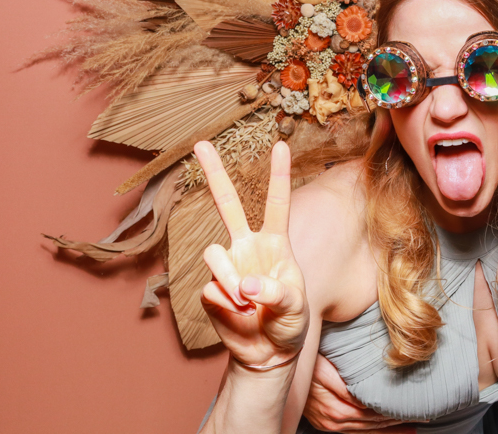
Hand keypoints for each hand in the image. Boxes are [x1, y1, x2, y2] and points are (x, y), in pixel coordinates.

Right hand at [199, 140, 308, 368]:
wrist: (267, 353)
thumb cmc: (289, 323)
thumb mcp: (296, 309)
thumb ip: (277, 293)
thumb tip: (247, 285)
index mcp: (275, 244)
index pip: (277, 203)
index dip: (278, 175)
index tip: (281, 144)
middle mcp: (247, 247)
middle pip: (228, 204)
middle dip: (214, 173)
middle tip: (200, 143)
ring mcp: (226, 266)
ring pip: (214, 255)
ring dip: (232, 281)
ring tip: (249, 306)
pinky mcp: (209, 290)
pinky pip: (212, 290)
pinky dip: (228, 307)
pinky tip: (239, 316)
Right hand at [303, 354, 413, 431]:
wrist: (281, 371)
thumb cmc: (306, 363)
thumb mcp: (326, 370)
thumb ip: (347, 384)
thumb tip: (368, 393)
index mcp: (336, 407)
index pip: (371, 413)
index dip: (392, 410)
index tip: (411, 405)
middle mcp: (333, 419)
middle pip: (371, 424)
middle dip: (396, 422)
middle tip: (420, 417)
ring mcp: (330, 424)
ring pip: (365, 430)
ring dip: (388, 430)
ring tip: (409, 428)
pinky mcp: (327, 424)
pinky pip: (354, 432)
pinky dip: (373, 432)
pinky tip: (386, 430)